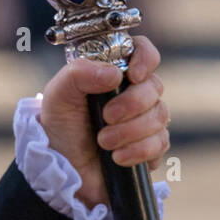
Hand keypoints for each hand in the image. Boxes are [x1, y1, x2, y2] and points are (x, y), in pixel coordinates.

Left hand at [36, 35, 168, 209]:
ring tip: (103, 142)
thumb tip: (114, 73)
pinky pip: (160, 143)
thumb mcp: (58, 95)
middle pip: (154, 87)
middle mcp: (134, 93)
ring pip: (160, 116)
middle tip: (106, 117)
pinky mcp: (151, 147)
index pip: (143, 51)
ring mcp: (145, 120)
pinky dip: (138, 150)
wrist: (62, 168)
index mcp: (113, 73)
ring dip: (130, 131)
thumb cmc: (60, 127)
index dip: (145, 58)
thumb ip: (78, 74)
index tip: (133, 75)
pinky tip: (117, 157)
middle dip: (131, 104)